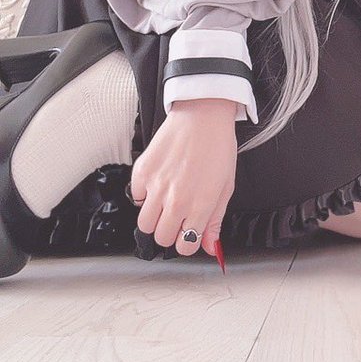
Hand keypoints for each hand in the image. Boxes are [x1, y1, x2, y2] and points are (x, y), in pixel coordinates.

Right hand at [129, 99, 238, 258]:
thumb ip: (215, 220)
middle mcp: (176, 199)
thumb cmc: (217, 147)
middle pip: (162, 237)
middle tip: (177, 217)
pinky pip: (135, 198)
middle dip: (170, 232)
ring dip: (154, 218)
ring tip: (165, 203)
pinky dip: (143, 196)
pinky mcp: (141, 172)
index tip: (189, 233)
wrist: (202, 115)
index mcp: (200, 204)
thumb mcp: (225, 187)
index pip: (185, 246)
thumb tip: (209, 246)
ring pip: (144, 224)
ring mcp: (156, 186)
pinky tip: (157, 184)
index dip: (187, 242)